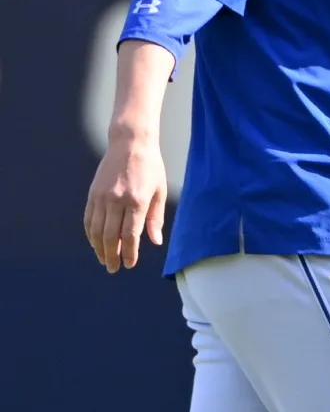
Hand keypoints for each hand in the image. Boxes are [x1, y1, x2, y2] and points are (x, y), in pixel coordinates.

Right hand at [84, 135, 167, 272]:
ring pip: (96, 231)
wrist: (130, 142)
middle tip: (114, 268)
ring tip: (104, 259)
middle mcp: (117, 200)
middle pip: (110, 236)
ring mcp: (102, 196)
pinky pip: (88, 219)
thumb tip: (155, 242)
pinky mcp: (93, 193)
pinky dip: (90, 234)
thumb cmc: (150, 167)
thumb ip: (155, 218)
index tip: (129, 264)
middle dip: (112, 256)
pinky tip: (95, 243)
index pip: (130, 235)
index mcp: (137, 201)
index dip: (129, 253)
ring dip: (99, 248)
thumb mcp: (159, 190)